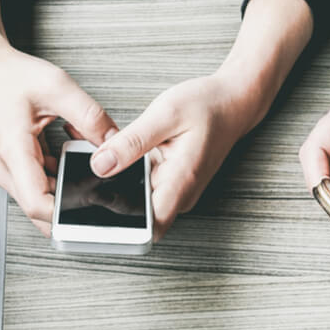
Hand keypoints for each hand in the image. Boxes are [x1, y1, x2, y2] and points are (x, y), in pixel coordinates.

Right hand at [0, 0, 116, 235]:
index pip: (37, 203)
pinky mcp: (19, 171)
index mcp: (14, 150)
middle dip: (72, 208)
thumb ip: (89, 116)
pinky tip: (72, 160)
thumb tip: (114, 142)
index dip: (65, 214)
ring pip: (45, 202)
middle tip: (98, 193)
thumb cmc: (10, 79)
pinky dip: (62, 180)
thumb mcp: (58, 87)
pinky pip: (44, 188)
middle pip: (42, 212)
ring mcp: (12, 173)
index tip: (90, 207)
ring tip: (84, 168)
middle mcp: (9, 169)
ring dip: (68, 192)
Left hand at [90, 0, 312, 238]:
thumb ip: (130, 142)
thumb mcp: (164, 114)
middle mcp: (180, 194)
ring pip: (138, 200)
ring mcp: (176, 192)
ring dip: (121, 182)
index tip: (101, 203)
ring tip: (115, 153)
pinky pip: (143, 187)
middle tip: (98, 165)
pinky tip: (126, 151)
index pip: (148, 227)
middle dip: (113, 195)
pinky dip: (131, 172)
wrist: (232, 102)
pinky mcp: (170, 184)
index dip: (121, 224)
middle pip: (137, 215)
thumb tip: (100, 165)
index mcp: (180, 182)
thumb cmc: (207, 106)